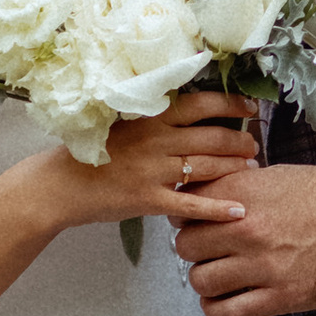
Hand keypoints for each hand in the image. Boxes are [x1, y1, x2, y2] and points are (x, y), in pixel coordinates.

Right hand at [40, 91, 257, 234]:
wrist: (60, 184)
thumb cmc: (90, 152)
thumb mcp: (122, 123)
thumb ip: (154, 119)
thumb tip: (189, 111)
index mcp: (150, 117)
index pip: (200, 104)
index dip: (231, 105)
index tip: (250, 108)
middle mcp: (156, 140)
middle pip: (211, 137)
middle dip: (240, 142)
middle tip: (254, 146)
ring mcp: (153, 170)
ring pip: (207, 167)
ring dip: (235, 168)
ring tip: (251, 169)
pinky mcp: (150, 199)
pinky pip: (192, 204)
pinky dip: (218, 209)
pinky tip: (239, 211)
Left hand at [175, 164, 315, 315]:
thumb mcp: (279, 175)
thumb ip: (239, 186)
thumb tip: (208, 197)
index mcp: (245, 193)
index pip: (188, 205)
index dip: (189, 215)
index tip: (198, 222)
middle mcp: (247, 229)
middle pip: (187, 245)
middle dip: (195, 248)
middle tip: (209, 251)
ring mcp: (263, 265)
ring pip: (201, 280)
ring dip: (206, 280)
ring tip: (220, 276)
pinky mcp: (281, 297)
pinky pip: (227, 312)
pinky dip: (217, 308)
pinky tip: (224, 301)